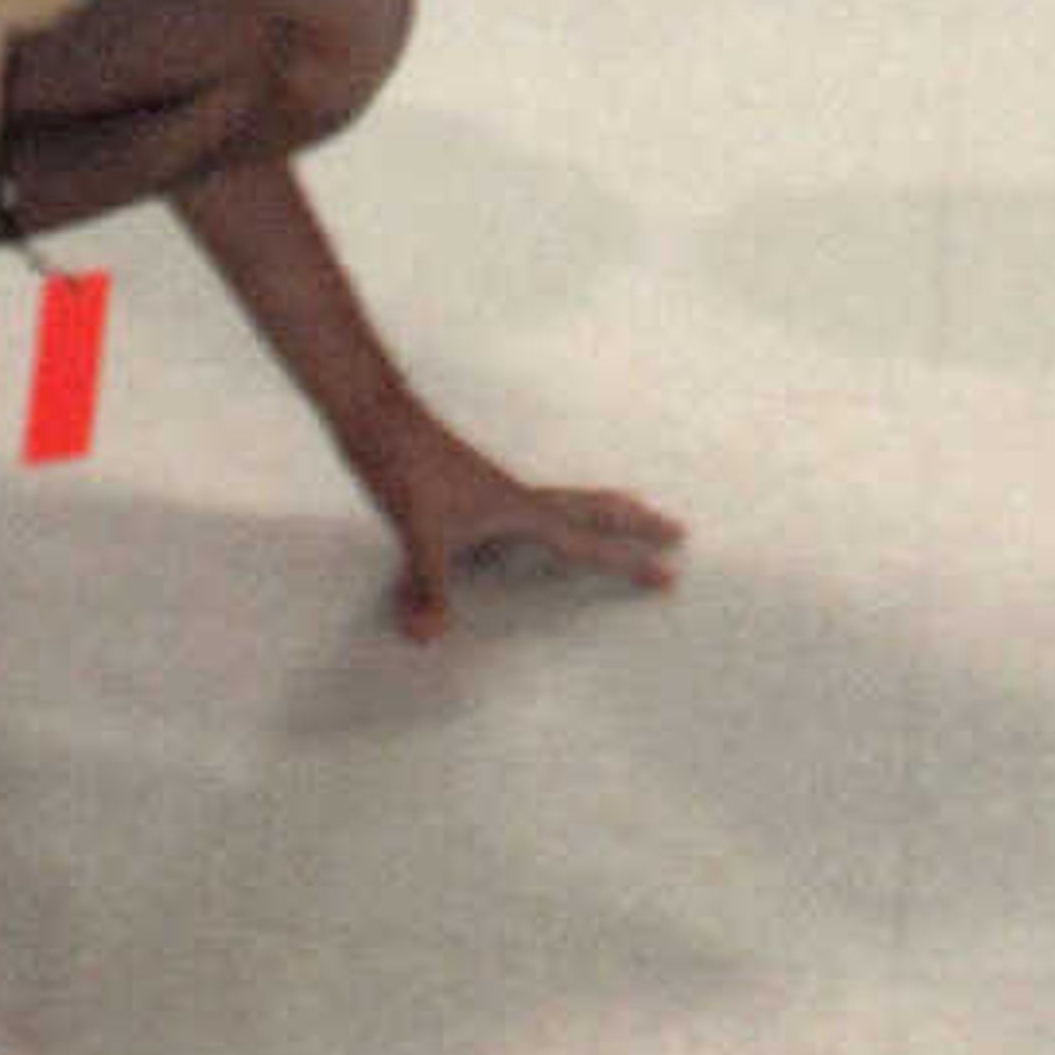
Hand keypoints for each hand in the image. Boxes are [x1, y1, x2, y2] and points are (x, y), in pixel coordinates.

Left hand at [349, 397, 687, 643]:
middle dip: (635, 522)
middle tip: (677, 530)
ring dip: (601, 511)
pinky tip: (533, 528)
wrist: (377, 417)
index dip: (628, 562)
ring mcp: (496, 490)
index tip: (670, 574)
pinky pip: (531, 507)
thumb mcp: (419, 534)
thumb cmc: (404, 470)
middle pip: (593, 508)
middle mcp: (517, 498)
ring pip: (566, 502)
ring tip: (627, 516)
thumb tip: (429, 637)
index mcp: (519, 510)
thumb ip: (428, 587)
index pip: (586, 542)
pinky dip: (553, 517)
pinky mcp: (473, 488)